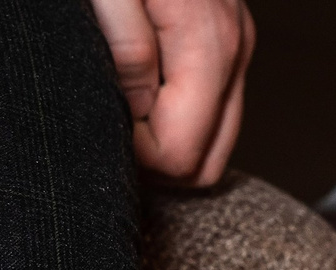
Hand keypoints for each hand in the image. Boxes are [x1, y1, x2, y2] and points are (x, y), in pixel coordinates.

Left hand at [92, 0, 255, 184]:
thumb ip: (127, 47)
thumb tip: (138, 111)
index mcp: (208, 44)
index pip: (182, 153)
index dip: (134, 152)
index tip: (98, 116)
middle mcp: (234, 52)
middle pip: (206, 162)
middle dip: (153, 160)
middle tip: (108, 126)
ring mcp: (237, 47)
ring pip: (215, 141)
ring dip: (165, 138)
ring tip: (120, 105)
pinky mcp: (228, 41)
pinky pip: (213, 108)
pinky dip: (177, 115)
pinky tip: (139, 87)